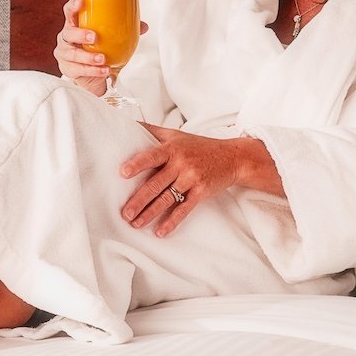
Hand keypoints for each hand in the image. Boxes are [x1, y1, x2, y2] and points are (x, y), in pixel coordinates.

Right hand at [54, 0, 147, 95]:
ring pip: (73, 54)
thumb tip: (143, 26)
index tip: (81, 2)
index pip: (69, 11)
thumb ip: (125, 30)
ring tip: (102, 59)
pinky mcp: (68, 69)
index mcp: (76, 24)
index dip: (73, 6)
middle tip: (94, 37)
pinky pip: (79, 70)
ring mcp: (65, 54)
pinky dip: (93, 70)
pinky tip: (104, 70)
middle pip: (69, 33)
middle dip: (81, 34)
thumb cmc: (97, 49)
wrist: (92, 74)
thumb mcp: (110, 38)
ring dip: (88, 56)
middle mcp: (67, 37)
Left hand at [117, 125, 258, 237]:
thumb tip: (127, 124)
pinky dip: (172, 221)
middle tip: (125, 213)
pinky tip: (160, 231)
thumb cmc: (198, 146)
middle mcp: (181, 163)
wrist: (232, 157)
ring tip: (135, 224)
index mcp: (172, 148)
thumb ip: (151, 130)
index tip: (123, 173)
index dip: (138, 164)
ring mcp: (192, 179)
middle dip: (139, 200)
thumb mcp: (175, 134)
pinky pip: (184, 209)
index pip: (152, 156)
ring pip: (167, 199)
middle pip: (156, 184)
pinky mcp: (201, 192)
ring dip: (150, 213)